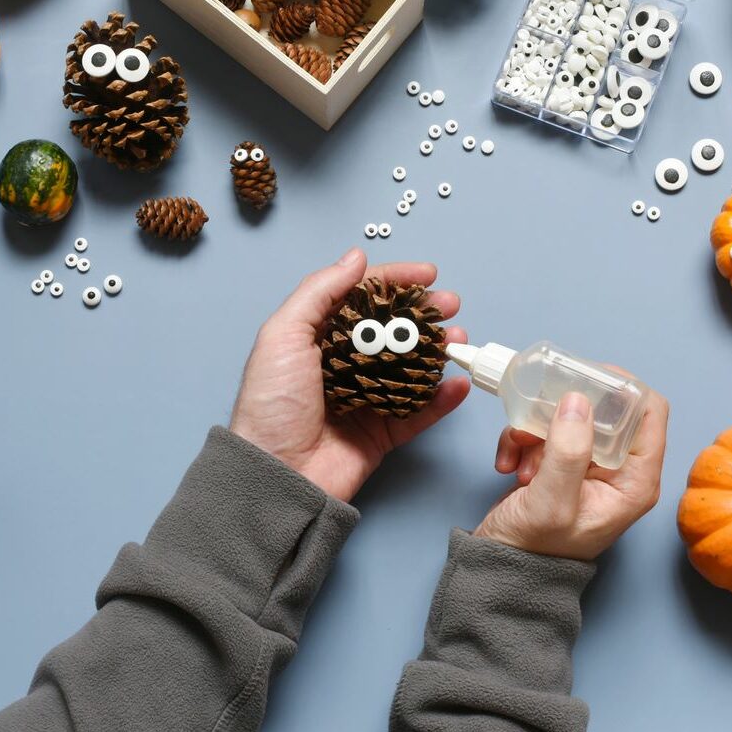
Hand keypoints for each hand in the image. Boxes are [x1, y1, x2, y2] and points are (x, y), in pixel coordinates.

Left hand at [230, 248, 470, 502]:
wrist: (276, 474)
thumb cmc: (272, 403)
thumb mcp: (284, 335)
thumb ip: (320, 292)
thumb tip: (356, 257)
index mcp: (318, 338)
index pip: (363, 300)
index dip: (396, 282)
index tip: (428, 274)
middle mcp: (344, 364)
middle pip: (393, 330)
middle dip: (425, 315)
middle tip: (451, 306)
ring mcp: (367, 398)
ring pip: (412, 367)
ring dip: (439, 351)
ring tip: (459, 340)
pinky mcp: (382, 433)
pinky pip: (420, 411)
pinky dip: (443, 397)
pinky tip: (459, 382)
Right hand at [474, 389, 669, 560]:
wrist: (500, 573)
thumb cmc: (533, 550)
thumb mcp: (552, 502)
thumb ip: (568, 452)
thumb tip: (578, 400)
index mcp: (634, 481)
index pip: (650, 413)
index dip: (624, 387)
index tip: (587, 376)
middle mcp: (617, 470)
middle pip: (605, 409)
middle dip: (566, 409)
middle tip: (538, 417)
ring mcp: (586, 467)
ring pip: (567, 417)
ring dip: (536, 429)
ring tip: (520, 459)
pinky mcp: (558, 465)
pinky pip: (543, 431)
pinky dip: (521, 441)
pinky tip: (508, 466)